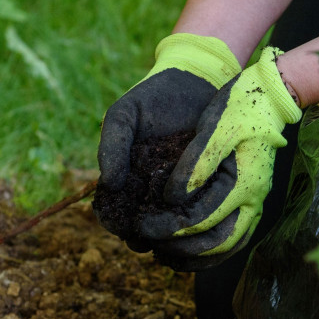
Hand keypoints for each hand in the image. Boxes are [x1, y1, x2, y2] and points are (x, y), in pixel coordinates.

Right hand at [93, 34, 239, 242]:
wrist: (192, 82)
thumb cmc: (151, 100)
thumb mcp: (123, 117)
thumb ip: (111, 147)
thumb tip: (107, 184)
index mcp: (130, 184)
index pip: (117, 215)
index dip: (116, 224)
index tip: (120, 226)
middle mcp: (156, 195)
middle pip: (148, 230)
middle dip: (147, 237)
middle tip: (149, 234)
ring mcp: (184, 194)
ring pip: (177, 228)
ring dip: (174, 235)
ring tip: (172, 230)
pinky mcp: (212, 186)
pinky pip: (206, 210)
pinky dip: (201, 217)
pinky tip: (197, 216)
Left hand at [140, 47, 301, 267]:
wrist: (270, 95)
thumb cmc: (240, 106)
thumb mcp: (215, 127)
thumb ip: (196, 164)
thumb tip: (174, 197)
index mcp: (244, 184)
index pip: (203, 219)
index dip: (171, 225)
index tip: (143, 224)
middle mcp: (254, 201)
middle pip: (216, 242)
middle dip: (181, 248)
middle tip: (149, 243)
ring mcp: (256, 203)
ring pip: (227, 246)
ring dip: (196, 256)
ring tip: (164, 256)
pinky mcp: (251, 201)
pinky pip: (234, 237)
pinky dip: (211, 250)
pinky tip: (186, 250)